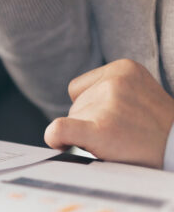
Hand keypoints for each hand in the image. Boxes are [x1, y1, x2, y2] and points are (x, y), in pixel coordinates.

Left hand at [45, 59, 173, 168]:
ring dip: (86, 136)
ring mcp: (107, 104)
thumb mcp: (138, 92)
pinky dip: (55, 137)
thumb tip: (72, 109)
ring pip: (71, 121)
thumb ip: (107, 92)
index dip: (88, 108)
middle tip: (121, 135)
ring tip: (118, 143)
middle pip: (75, 106)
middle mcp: (114, 82)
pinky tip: (62, 144)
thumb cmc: (156, 127)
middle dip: (89, 123)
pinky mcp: (101, 129)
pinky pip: (59, 129)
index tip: (112, 119)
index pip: (78, 89)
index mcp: (123, 68)